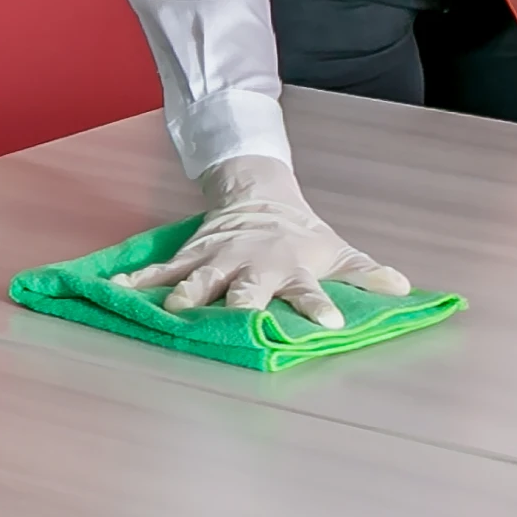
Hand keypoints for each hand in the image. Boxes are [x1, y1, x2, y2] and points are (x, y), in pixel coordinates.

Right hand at [110, 155, 410, 327]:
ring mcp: (217, 262)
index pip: (309, 291)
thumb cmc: (300, 232)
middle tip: (239, 322)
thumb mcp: (336, 250)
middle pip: (246, 291)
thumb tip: (403, 288)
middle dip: (242, 307)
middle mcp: (252, 268)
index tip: (330, 325)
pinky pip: (159, 272)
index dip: (319, 307)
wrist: (258, 192)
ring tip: (169, 315)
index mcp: (289, 269)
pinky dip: (135, 282)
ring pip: (197, 283)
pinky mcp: (189, 257)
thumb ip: (366, 273)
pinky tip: (112, 289)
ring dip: (185, 299)